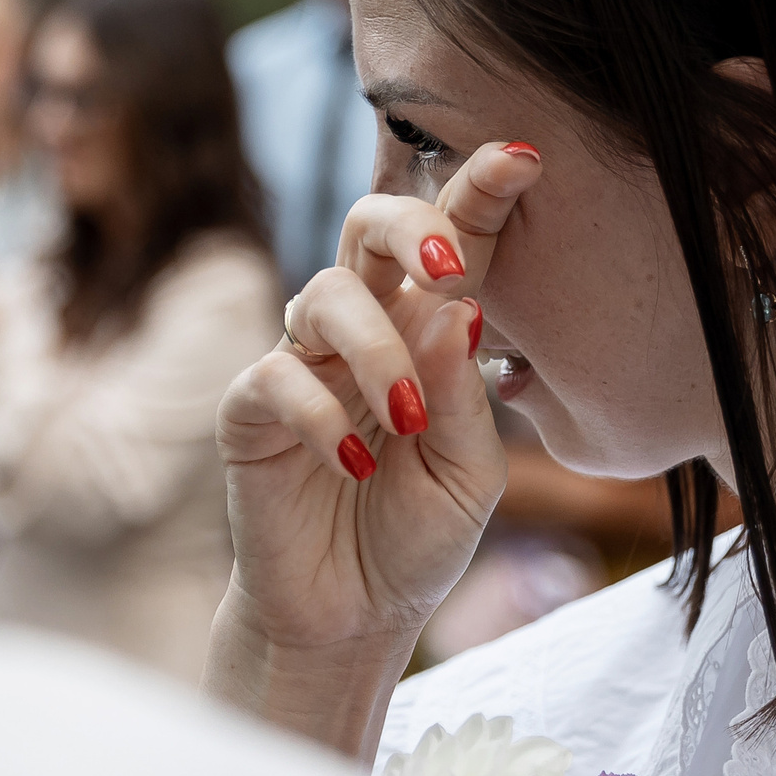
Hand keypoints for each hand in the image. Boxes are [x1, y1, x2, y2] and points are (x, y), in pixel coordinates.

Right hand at [209, 141, 543, 755]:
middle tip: (449, 269)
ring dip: (375, 347)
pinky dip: (323, 416)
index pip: (454, 243)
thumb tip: (458, 304)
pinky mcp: (250, 411)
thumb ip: (463, 395)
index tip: (525, 157)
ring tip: (408, 420)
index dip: (481, 191)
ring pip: (322, 292)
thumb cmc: (414, 538)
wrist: (349, 618)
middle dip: (409, 224)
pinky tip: (357, 468)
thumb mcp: (468, 474)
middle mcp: (361, 330)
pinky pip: (278, 377)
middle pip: (367, 222)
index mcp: (426, 332)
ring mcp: (301, 363)